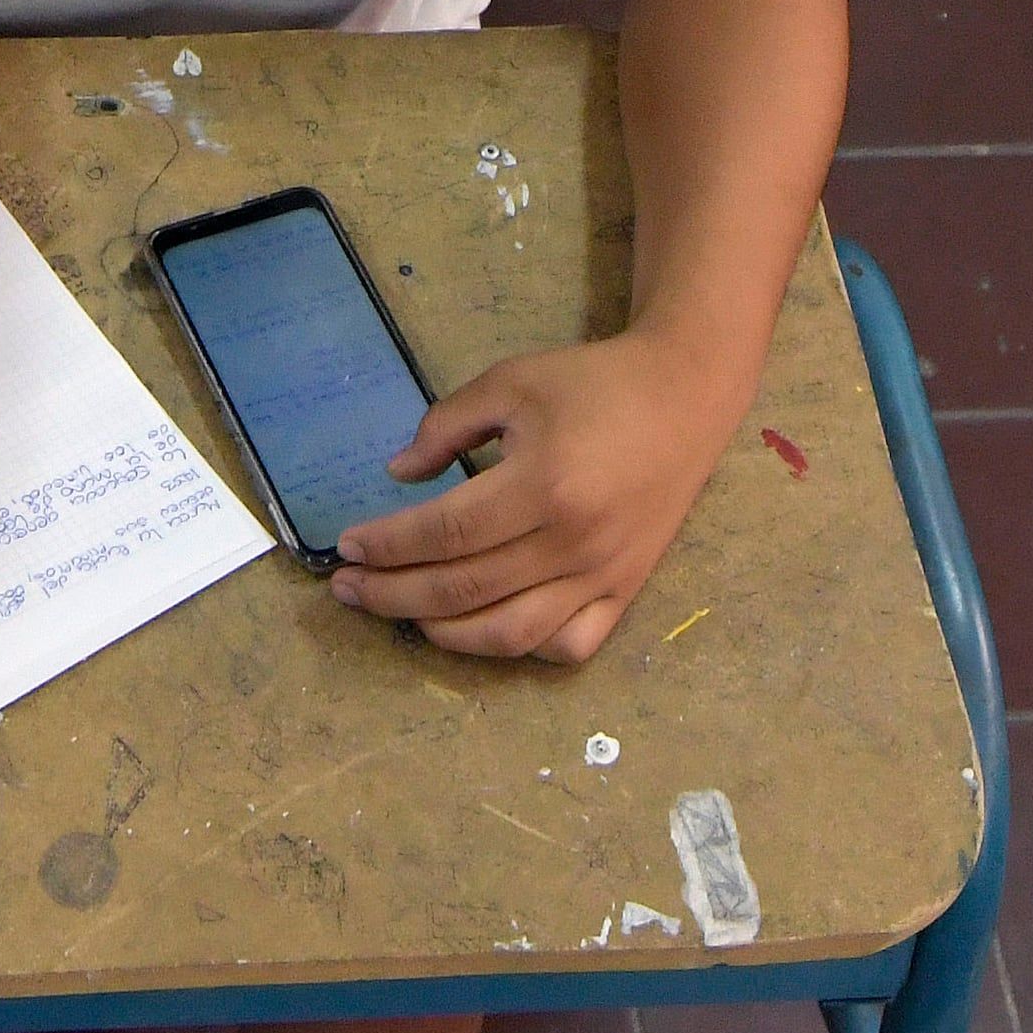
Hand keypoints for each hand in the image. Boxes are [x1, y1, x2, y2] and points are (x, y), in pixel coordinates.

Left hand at [323, 334, 745, 662]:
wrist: (684, 396)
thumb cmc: (593, 384)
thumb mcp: (511, 382)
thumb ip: (446, 426)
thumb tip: (397, 474)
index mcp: (543, 484)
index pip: (447, 533)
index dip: (390, 544)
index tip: (348, 546)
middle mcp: (572, 542)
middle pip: (466, 589)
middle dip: (395, 595)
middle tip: (349, 589)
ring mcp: (603, 576)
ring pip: (510, 633)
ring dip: (445, 634)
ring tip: (402, 616)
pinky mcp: (625, 592)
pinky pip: (568, 646)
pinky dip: (520, 649)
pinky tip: (482, 628)